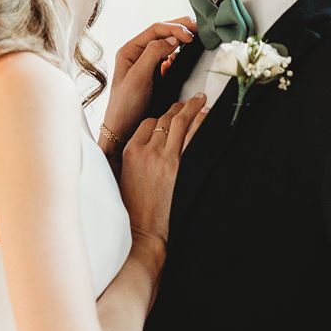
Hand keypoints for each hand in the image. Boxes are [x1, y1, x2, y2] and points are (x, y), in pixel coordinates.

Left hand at [102, 18, 196, 138]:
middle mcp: (138, 53)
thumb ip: (153, 54)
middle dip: (181, 27)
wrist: (124, 130)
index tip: (190, 35)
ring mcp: (148, 63)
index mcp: (130, 50)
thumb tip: (172, 39)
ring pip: (169, 43)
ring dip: (183, 38)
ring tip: (197, 36)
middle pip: (163, 32)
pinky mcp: (157, 74)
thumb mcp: (138, 77)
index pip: (155, 30)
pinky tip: (189, 53)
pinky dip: (182, 53)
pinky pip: (171, 57)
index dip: (174, 28)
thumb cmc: (125, 106)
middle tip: (199, 28)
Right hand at [118, 96, 208, 247]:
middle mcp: (147, 150)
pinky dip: (200, 122)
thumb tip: (148, 142)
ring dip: (190, 108)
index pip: (148, 123)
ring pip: (179, 123)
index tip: (169, 115)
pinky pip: (193, 136)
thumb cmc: (133, 207)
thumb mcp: (125, 176)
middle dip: (177, 108)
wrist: (143, 230)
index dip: (160, 118)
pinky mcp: (180, 167)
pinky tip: (206, 114)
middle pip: (164, 120)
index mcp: (130, 151)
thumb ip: (135, 156)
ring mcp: (165, 157)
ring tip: (200, 99)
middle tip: (188, 102)